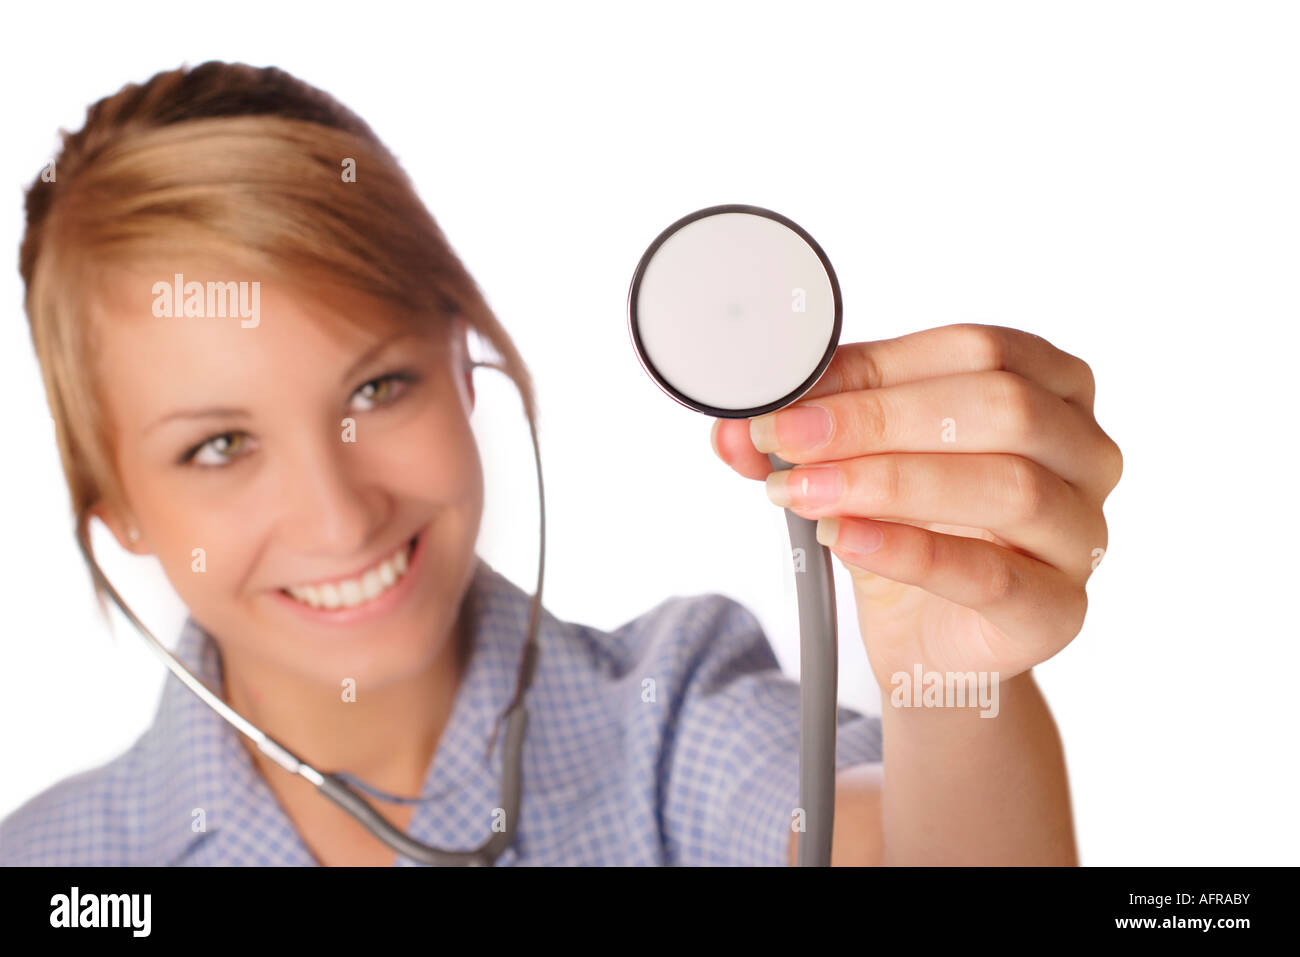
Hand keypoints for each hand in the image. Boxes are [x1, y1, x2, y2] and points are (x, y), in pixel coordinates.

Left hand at [710, 323, 1122, 690]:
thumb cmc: (910, 529)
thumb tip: (734, 426)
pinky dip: (909, 551)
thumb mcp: (856, 462)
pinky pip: (991, 575)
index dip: (875, 369)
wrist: (930, 642)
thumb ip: (804, 436)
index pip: (974, 351)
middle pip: (1000, 408)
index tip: (789, 396)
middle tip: (786, 440)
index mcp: (1052, 386)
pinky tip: (844, 537)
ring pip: (1008, 486)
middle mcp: (1086, 451)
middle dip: (876, 420)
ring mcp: (1082, 533)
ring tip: (803, 493)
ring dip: (887, 482)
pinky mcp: (1057, 610)